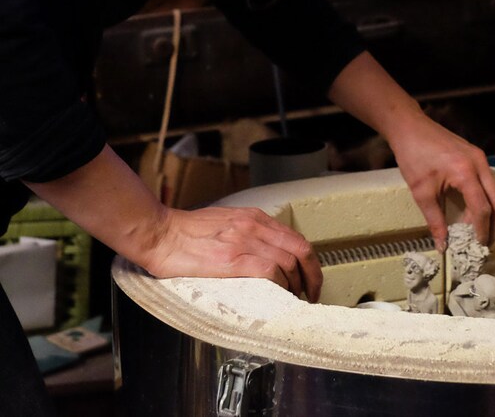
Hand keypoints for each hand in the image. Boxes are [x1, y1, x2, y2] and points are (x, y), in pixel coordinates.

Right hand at [140, 205, 322, 301]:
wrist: (160, 233)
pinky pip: (270, 271)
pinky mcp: (232, 260)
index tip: (310, 277)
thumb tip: (267, 251)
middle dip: (312, 275)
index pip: (296, 238)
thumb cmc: (187, 231)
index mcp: (254, 217)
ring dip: (296, 284)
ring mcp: (244, 242)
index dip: (310, 261)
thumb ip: (249, 231)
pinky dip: (280, 284)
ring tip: (292, 298)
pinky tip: (277, 295)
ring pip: (289, 262)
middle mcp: (254, 226)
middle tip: (311, 293)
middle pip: (300, 250)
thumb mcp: (227, 221)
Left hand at [387, 111, 494, 251]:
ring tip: (479, 230)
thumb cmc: (413, 156)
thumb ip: (435, 221)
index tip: (478, 247)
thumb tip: (442, 245)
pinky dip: (485, 198)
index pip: (482, 208)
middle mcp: (479, 164)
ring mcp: (480, 157)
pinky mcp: (476, 155)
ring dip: (491, 212)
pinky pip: (488, 181)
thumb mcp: (421, 192)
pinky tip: (473, 210)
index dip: (482, 230)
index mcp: (465, 172)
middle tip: (485, 243)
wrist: (409, 127)